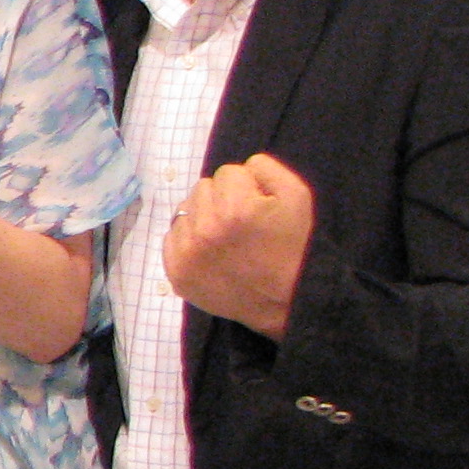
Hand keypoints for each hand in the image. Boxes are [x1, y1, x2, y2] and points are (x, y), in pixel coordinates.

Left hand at [164, 153, 315, 338]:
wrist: (287, 300)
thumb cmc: (294, 246)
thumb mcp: (297, 195)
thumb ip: (266, 168)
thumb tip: (241, 167)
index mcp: (235, 207)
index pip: (228, 172)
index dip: (248, 188)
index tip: (258, 208)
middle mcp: (205, 228)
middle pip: (203, 188)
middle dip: (223, 200)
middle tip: (242, 225)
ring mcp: (186, 252)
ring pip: (185, 210)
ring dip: (203, 218)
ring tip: (226, 240)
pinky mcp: (176, 272)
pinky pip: (172, 237)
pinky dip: (188, 240)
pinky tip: (210, 252)